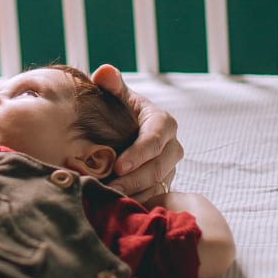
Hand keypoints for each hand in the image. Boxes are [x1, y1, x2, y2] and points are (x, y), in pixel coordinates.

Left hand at [90, 64, 182, 199]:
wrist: (124, 130)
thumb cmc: (119, 109)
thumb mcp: (116, 95)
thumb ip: (111, 83)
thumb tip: (104, 72)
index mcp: (163, 122)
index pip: (155, 139)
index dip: (139, 153)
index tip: (118, 165)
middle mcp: (172, 146)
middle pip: (158, 167)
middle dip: (135, 179)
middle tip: (111, 187)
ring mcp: (170, 167)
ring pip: (157, 184)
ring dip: (135, 193)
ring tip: (111, 198)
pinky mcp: (163, 184)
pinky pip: (153, 196)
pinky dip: (136, 201)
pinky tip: (118, 205)